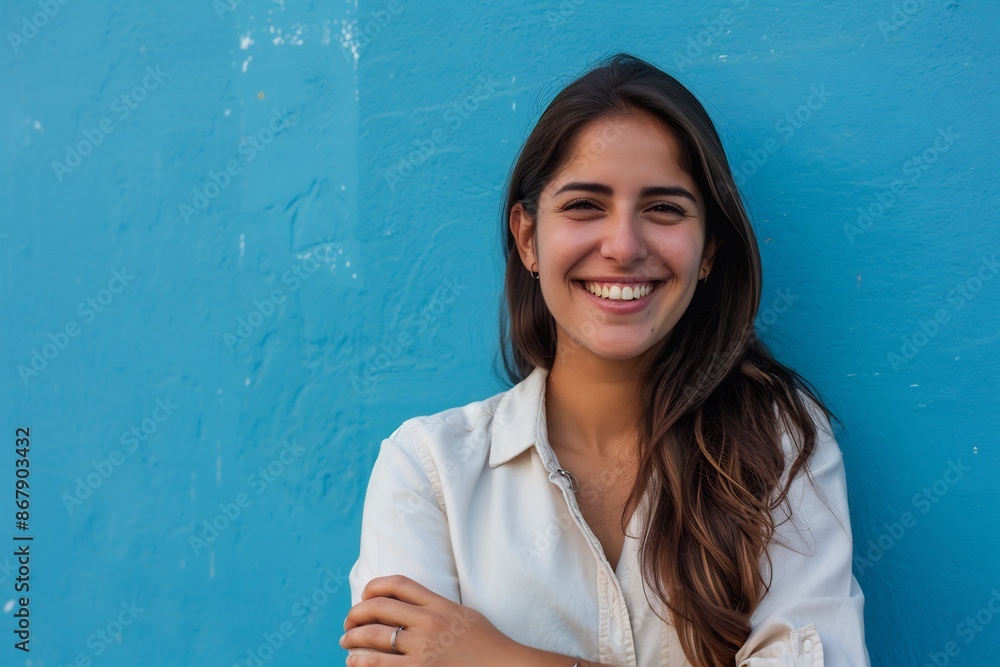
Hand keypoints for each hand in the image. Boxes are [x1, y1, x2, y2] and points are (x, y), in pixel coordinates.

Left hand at [342, 574, 524, 665]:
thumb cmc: (486, 645)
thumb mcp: (463, 615)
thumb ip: (437, 608)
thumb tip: (410, 607)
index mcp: (439, 604)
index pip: (397, 583)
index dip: (373, 586)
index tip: (365, 596)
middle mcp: (428, 622)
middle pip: (378, 607)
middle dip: (355, 614)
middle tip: (348, 624)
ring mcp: (423, 648)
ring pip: (374, 636)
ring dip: (352, 639)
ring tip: (346, 644)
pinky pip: (380, 665)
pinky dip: (362, 662)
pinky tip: (356, 663)